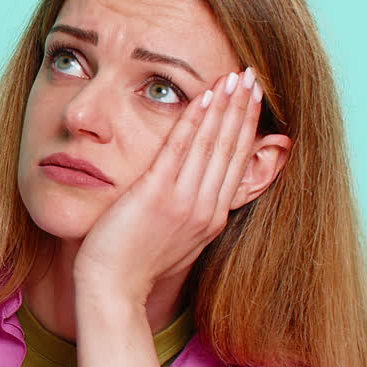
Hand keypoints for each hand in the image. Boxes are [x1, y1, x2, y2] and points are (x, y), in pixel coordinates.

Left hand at [74, 68, 262, 302]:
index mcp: (211, 219)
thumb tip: (194, 191)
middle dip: (243, 109)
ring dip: (226, 106)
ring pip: (212, 145)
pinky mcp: (158, 196)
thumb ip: (188, 212)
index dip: (246, 128)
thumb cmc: (132, 266)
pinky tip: (204, 96)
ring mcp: (184, 203)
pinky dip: (195, 120)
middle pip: (231, 149)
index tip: (253, 99)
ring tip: (237, 75)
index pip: (236, 163)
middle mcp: (205, 210)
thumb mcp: (174, 240)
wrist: (113, 291)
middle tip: (253, 76)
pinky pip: (180, 149)